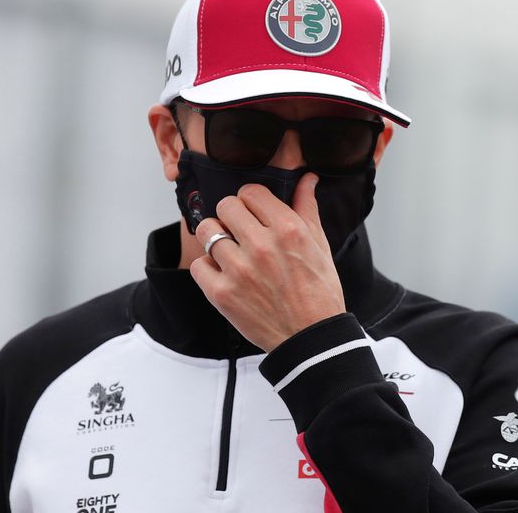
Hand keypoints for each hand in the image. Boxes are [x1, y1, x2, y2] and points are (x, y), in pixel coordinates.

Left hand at [191, 173, 345, 351]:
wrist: (311, 338)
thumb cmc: (319, 292)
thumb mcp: (319, 246)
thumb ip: (307, 208)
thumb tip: (306, 178)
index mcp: (288, 229)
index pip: (250, 192)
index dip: (250, 200)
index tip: (253, 212)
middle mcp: (262, 246)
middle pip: (225, 206)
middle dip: (231, 215)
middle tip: (239, 231)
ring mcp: (239, 270)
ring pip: (207, 232)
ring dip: (216, 239)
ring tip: (229, 252)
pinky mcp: (222, 294)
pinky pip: (198, 265)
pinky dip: (208, 268)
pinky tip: (224, 274)